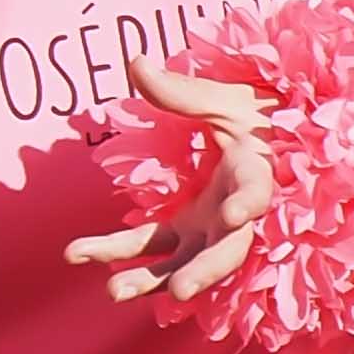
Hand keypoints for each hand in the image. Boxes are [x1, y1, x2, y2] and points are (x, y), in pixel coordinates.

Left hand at [60, 55, 273, 305]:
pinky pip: (157, 250)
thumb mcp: (225, 100)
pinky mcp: (192, 232)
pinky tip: (82, 254)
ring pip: (188, 262)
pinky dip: (124, 256)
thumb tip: (136, 60)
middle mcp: (238, 212)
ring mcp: (214, 228)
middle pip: (227, 249)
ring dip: (153, 280)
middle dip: (203, 271)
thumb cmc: (256, 118)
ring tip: (112, 292)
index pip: (257, 193)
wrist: (271, 143)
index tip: (235, 215)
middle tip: (179, 290)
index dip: (248, 204)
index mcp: (255, 173)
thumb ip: (180, 90)